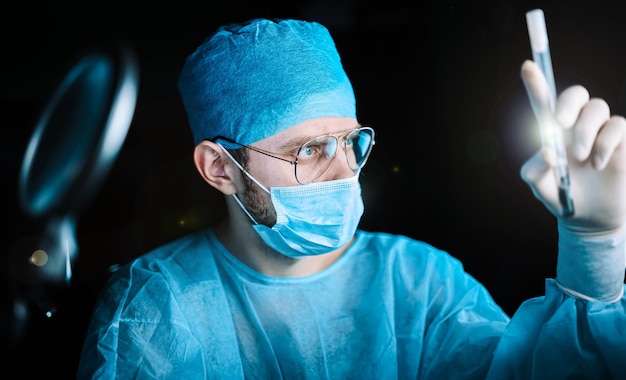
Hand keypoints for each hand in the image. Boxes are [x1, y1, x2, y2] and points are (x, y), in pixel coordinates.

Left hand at [520, 59, 625, 235]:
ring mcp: (600, 130)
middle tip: (560, 124)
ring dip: (586, 131)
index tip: (526, 66)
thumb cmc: (561, 196)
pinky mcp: (621, 139)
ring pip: (597, 108)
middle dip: (567, 104)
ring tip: (581, 158)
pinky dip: (606, 143)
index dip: (536, 82)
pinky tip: (598, 164)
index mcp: (552, 131)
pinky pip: (618, 125)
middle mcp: (576, 124)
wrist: (588, 217)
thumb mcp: (541, 187)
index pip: (543, 101)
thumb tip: (548, 152)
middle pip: (576, 94)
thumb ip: (535, 170)